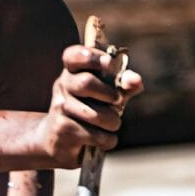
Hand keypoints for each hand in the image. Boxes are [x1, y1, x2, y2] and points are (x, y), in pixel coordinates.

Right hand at [36, 37, 144, 168]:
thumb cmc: (89, 109)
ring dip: (112, 121)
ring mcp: (59, 109)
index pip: (73, 56)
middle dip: (109, 94)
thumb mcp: (107, 93)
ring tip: (113, 124)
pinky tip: (105, 139)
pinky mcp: (62, 131)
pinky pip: (93, 135)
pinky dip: (107, 139)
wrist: (57, 138)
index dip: (90, 56)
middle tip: (118, 100)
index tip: (109, 62)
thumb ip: (123, 85)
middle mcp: (62, 86)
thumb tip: (136, 81)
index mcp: (72, 71)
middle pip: (86, 83)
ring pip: (93, 115)